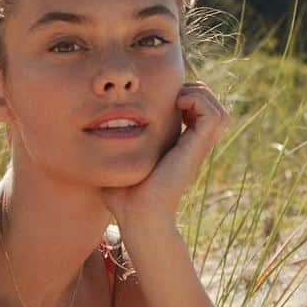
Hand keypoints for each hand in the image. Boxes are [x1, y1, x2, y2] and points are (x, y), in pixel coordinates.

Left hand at [101, 80, 228, 233]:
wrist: (137, 217)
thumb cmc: (121, 198)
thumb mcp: (115, 163)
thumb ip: (109, 149)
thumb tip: (88, 138)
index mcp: (175, 145)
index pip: (193, 110)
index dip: (181, 94)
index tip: (157, 97)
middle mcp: (190, 145)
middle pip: (211, 106)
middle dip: (193, 90)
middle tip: (170, 95)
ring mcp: (196, 148)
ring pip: (218, 110)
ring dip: (200, 94)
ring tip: (176, 99)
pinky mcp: (196, 149)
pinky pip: (214, 115)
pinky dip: (199, 101)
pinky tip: (176, 105)